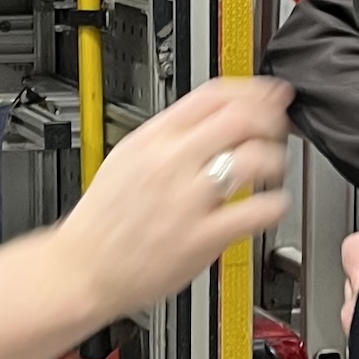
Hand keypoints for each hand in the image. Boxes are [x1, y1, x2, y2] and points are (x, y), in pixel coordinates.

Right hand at [57, 76, 289, 324]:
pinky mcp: (202, 238)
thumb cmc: (102, 221)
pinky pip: (256, 212)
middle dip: (271, 119)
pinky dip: (275, 204)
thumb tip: (208, 119)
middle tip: (277, 129)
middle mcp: (171, 163)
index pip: (212, 94)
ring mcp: (187, 200)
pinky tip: (272, 205)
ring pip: (253, 159)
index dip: (251, 90)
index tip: (268, 95)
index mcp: (152, 138)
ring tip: (274, 168)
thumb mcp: (126, 158)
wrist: (81, 268)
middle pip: (239, 118)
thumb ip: (166, 137)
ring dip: (275, 159)